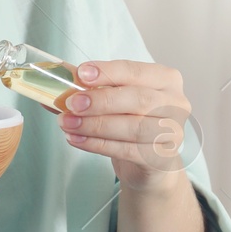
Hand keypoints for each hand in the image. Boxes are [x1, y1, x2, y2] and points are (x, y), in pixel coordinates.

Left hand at [47, 59, 192, 193]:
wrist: (151, 161)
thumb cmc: (132, 120)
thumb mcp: (114, 99)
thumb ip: (88, 88)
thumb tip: (54, 81)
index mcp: (166, 79)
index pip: (136, 71)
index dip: (108, 71)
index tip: (80, 74)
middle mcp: (176, 103)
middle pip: (138, 99)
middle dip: (101, 101)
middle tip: (71, 103)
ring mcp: (173, 133)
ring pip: (133, 127)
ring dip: (95, 125)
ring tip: (67, 124)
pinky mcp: (162, 158)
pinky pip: (127, 150)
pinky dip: (98, 144)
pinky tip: (76, 140)